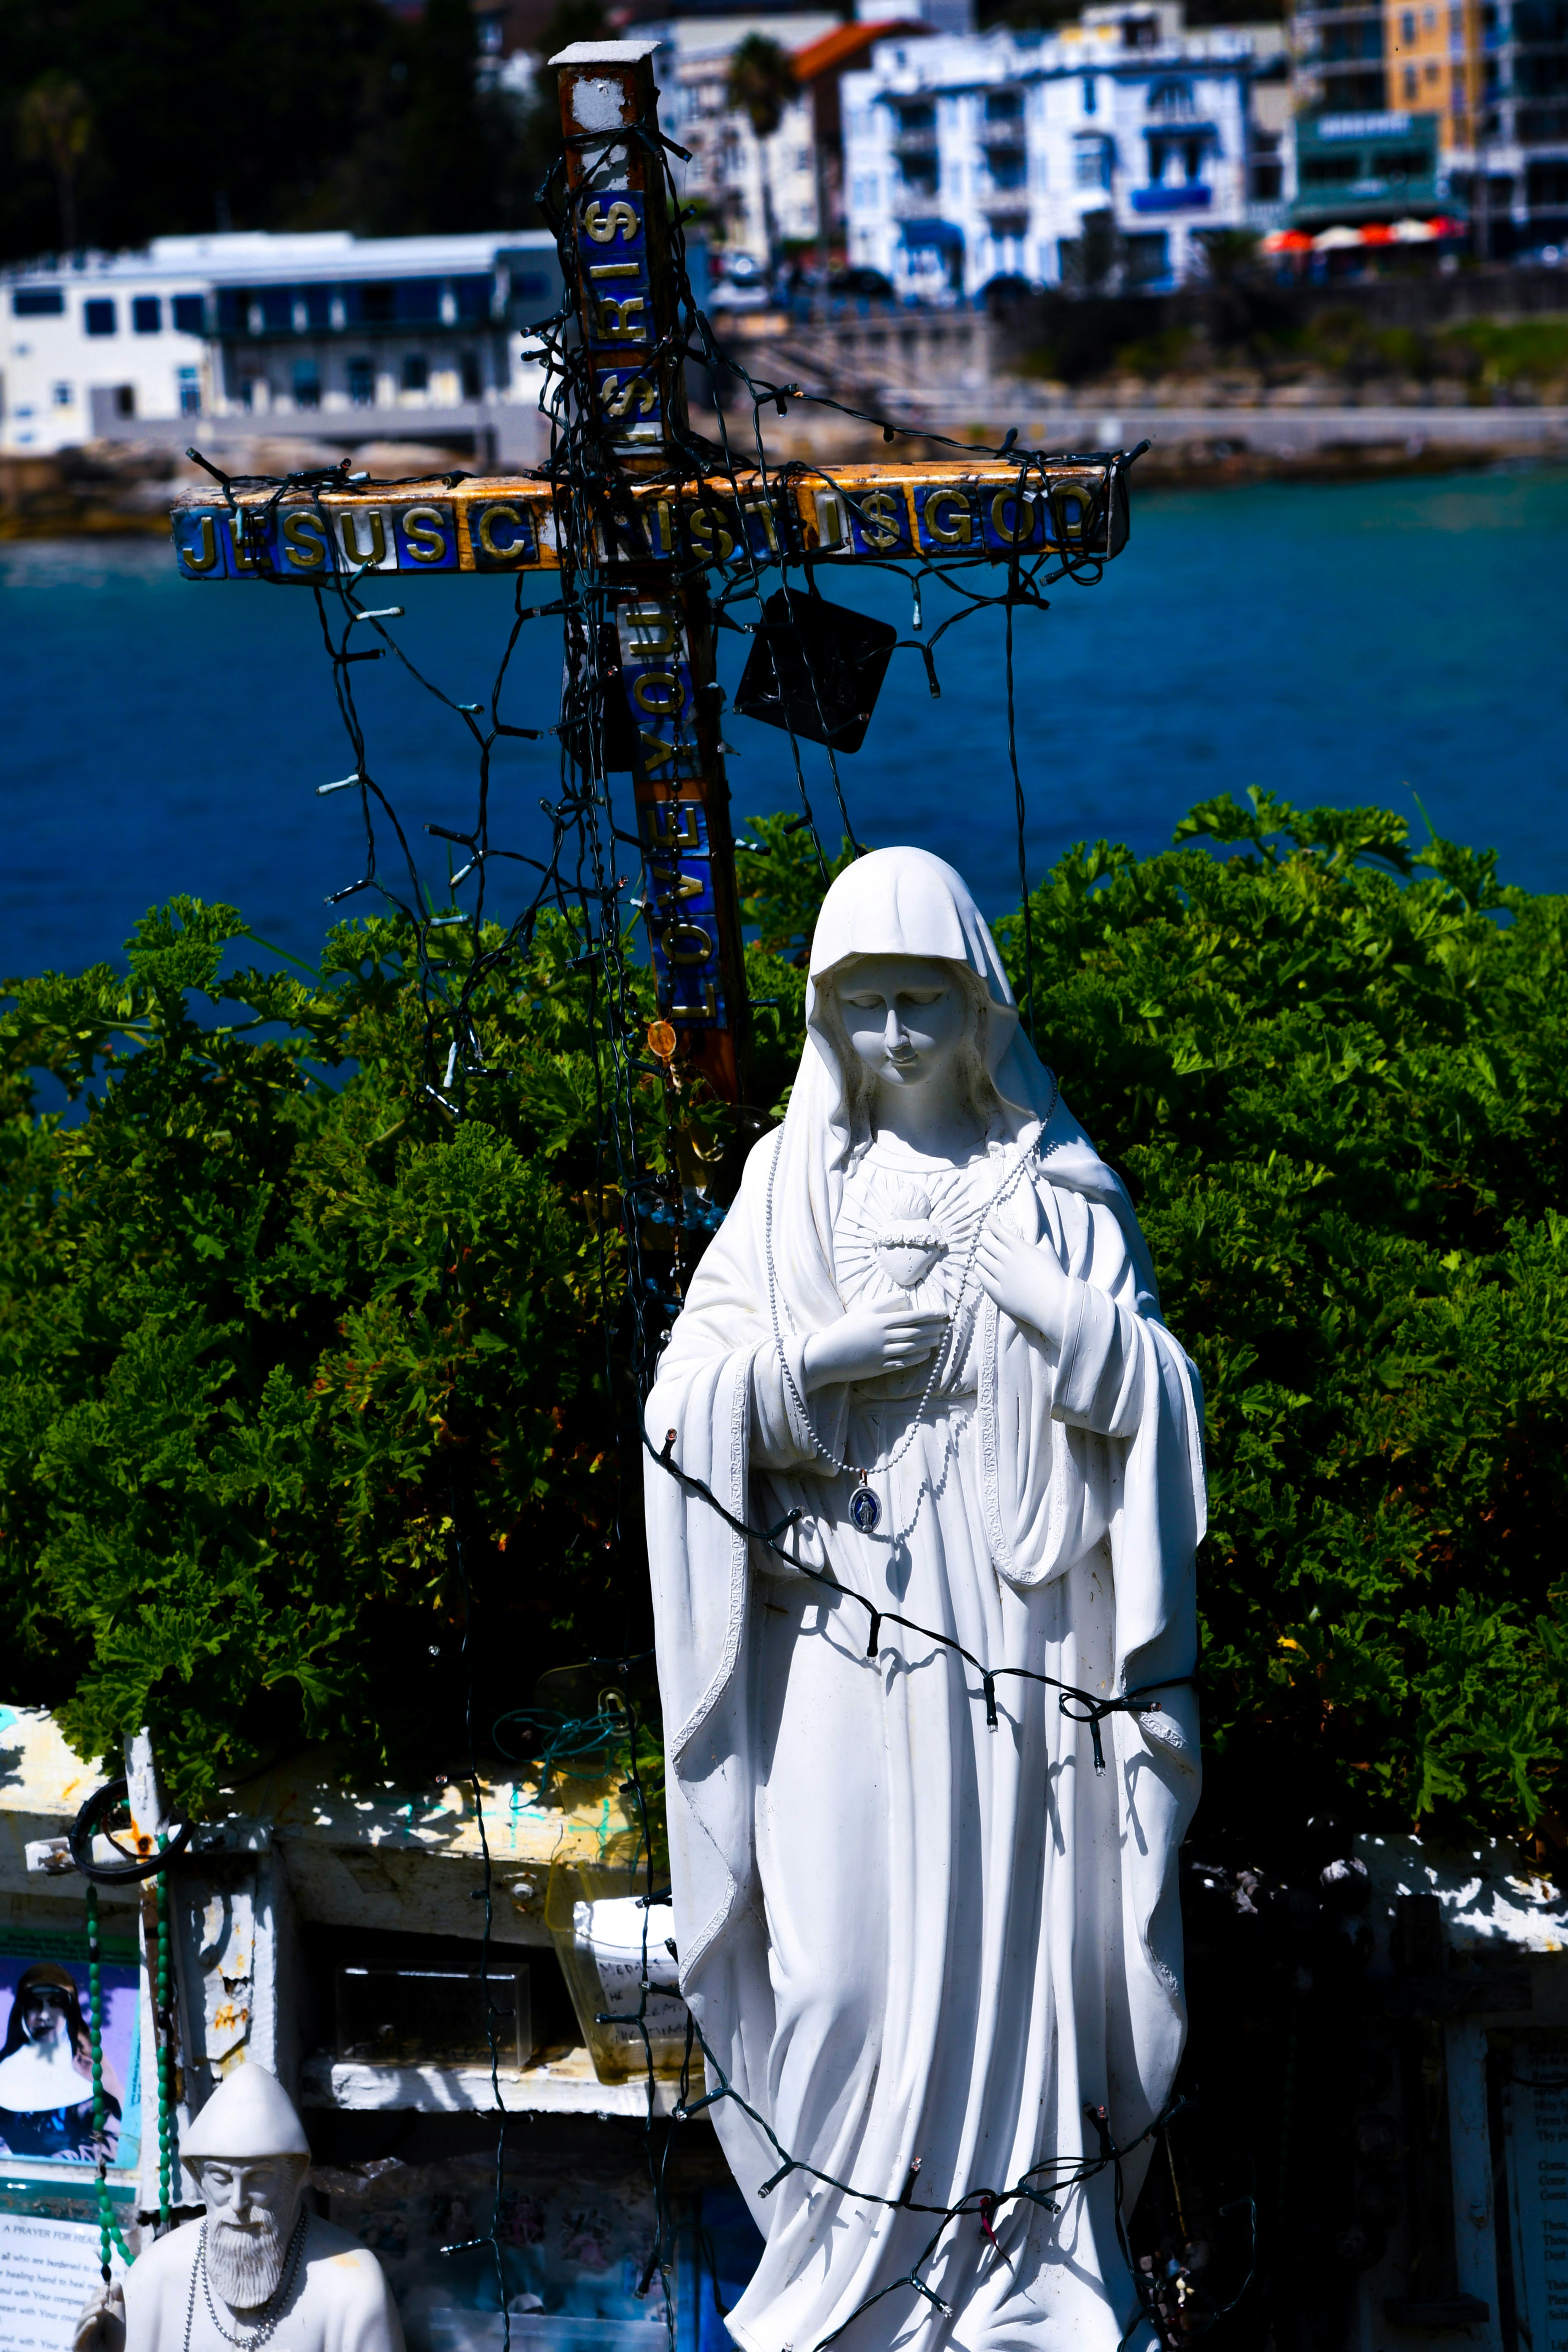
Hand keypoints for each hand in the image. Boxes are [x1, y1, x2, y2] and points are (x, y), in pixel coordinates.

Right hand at [74, 2282, 124, 2351]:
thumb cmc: (115, 2340)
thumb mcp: (119, 2317)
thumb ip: (117, 2299)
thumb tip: (113, 2282)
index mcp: (95, 2315)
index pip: (93, 2300)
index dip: (98, 2292)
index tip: (106, 2288)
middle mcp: (86, 2323)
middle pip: (87, 2308)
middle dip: (95, 2301)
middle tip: (104, 2297)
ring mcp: (81, 2334)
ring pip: (82, 2319)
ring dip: (91, 2311)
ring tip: (101, 2307)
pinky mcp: (78, 2346)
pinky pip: (80, 2336)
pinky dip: (87, 2327)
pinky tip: (95, 2319)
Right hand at [801, 1297, 947, 1391]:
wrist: (827, 1355)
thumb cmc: (845, 1329)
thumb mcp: (863, 1310)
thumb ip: (885, 1302)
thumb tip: (906, 1298)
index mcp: (880, 1320)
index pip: (912, 1316)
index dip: (931, 1315)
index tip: (943, 1313)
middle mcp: (883, 1337)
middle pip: (916, 1332)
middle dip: (933, 1328)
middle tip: (945, 1325)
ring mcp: (882, 1353)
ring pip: (913, 1347)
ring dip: (929, 1342)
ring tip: (939, 1338)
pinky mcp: (880, 1367)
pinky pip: (904, 1362)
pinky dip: (918, 1357)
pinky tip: (926, 1353)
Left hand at [974, 1225, 1069, 1345]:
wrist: (1055, 1304)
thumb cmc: (1055, 1276)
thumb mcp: (1048, 1251)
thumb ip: (1040, 1237)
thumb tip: (1035, 1228)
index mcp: (1019, 1247)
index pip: (997, 1228)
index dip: (990, 1220)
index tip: (988, 1218)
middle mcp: (1007, 1259)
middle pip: (984, 1241)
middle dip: (984, 1236)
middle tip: (986, 1237)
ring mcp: (1001, 1276)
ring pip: (979, 1257)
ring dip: (980, 1252)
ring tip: (983, 1252)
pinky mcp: (997, 1292)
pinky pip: (980, 1276)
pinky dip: (980, 1269)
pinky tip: (982, 1267)